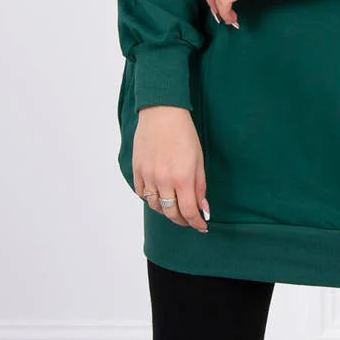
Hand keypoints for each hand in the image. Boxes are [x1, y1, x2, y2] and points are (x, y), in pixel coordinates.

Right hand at [133, 105, 209, 231]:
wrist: (162, 114)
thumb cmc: (184, 134)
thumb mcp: (199, 160)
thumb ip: (200, 186)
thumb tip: (203, 208)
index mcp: (183, 178)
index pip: (189, 212)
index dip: (196, 223)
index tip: (201, 226)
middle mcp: (163, 181)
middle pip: (171, 213)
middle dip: (182, 220)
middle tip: (189, 219)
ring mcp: (148, 176)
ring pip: (155, 206)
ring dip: (166, 211)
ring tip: (175, 206)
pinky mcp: (136, 170)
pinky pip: (142, 194)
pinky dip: (151, 198)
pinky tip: (159, 195)